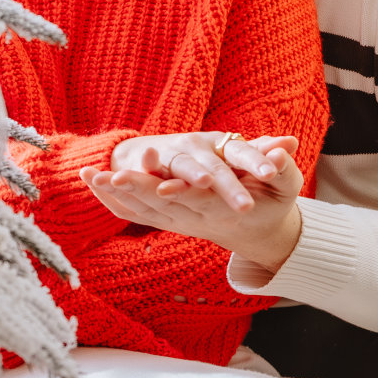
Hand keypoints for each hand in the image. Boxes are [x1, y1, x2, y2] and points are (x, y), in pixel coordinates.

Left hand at [82, 135, 303, 274]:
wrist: (258, 230)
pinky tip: (90, 179)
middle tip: (108, 176)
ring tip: (90, 175)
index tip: (159, 183)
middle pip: (160, 206)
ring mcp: (178, 219)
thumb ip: (283, 167)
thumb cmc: (273, 203)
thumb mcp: (285, 186)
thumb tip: (286, 146)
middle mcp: (195, 216)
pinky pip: (133, 213)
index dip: (178, 190)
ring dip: (114, 195)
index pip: (196, 199)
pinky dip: (110, 200)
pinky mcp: (166, 218)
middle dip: (134, 191)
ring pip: (141, 210)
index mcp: (222, 207)